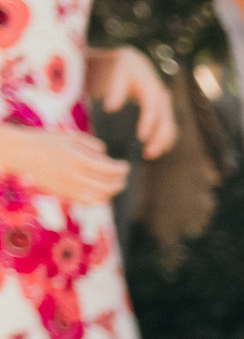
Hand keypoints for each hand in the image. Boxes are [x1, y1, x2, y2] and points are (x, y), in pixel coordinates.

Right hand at [0, 124, 127, 202]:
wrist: (23, 153)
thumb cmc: (48, 141)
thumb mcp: (70, 137)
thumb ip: (92, 145)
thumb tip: (106, 156)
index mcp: (77, 159)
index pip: (109, 169)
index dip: (121, 169)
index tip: (125, 166)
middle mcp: (74, 176)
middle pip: (108, 186)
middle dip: (120, 182)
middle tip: (123, 178)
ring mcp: (69, 188)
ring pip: (99, 197)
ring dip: (111, 192)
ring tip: (114, 185)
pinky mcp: (63, 195)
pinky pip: (87, 202)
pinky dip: (98, 199)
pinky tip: (101, 193)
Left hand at [89, 48, 174, 159]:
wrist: (123, 63)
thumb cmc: (111, 67)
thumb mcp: (111, 73)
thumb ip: (113, 89)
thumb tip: (110, 109)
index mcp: (147, 80)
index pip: (152, 104)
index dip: (148, 121)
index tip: (141, 137)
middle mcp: (159, 91)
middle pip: (165, 117)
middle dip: (159, 137)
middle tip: (148, 153)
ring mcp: (163, 102)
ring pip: (169, 125)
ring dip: (163, 142)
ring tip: (148, 155)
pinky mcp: (162, 111)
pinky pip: (167, 128)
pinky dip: (162, 141)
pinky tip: (149, 152)